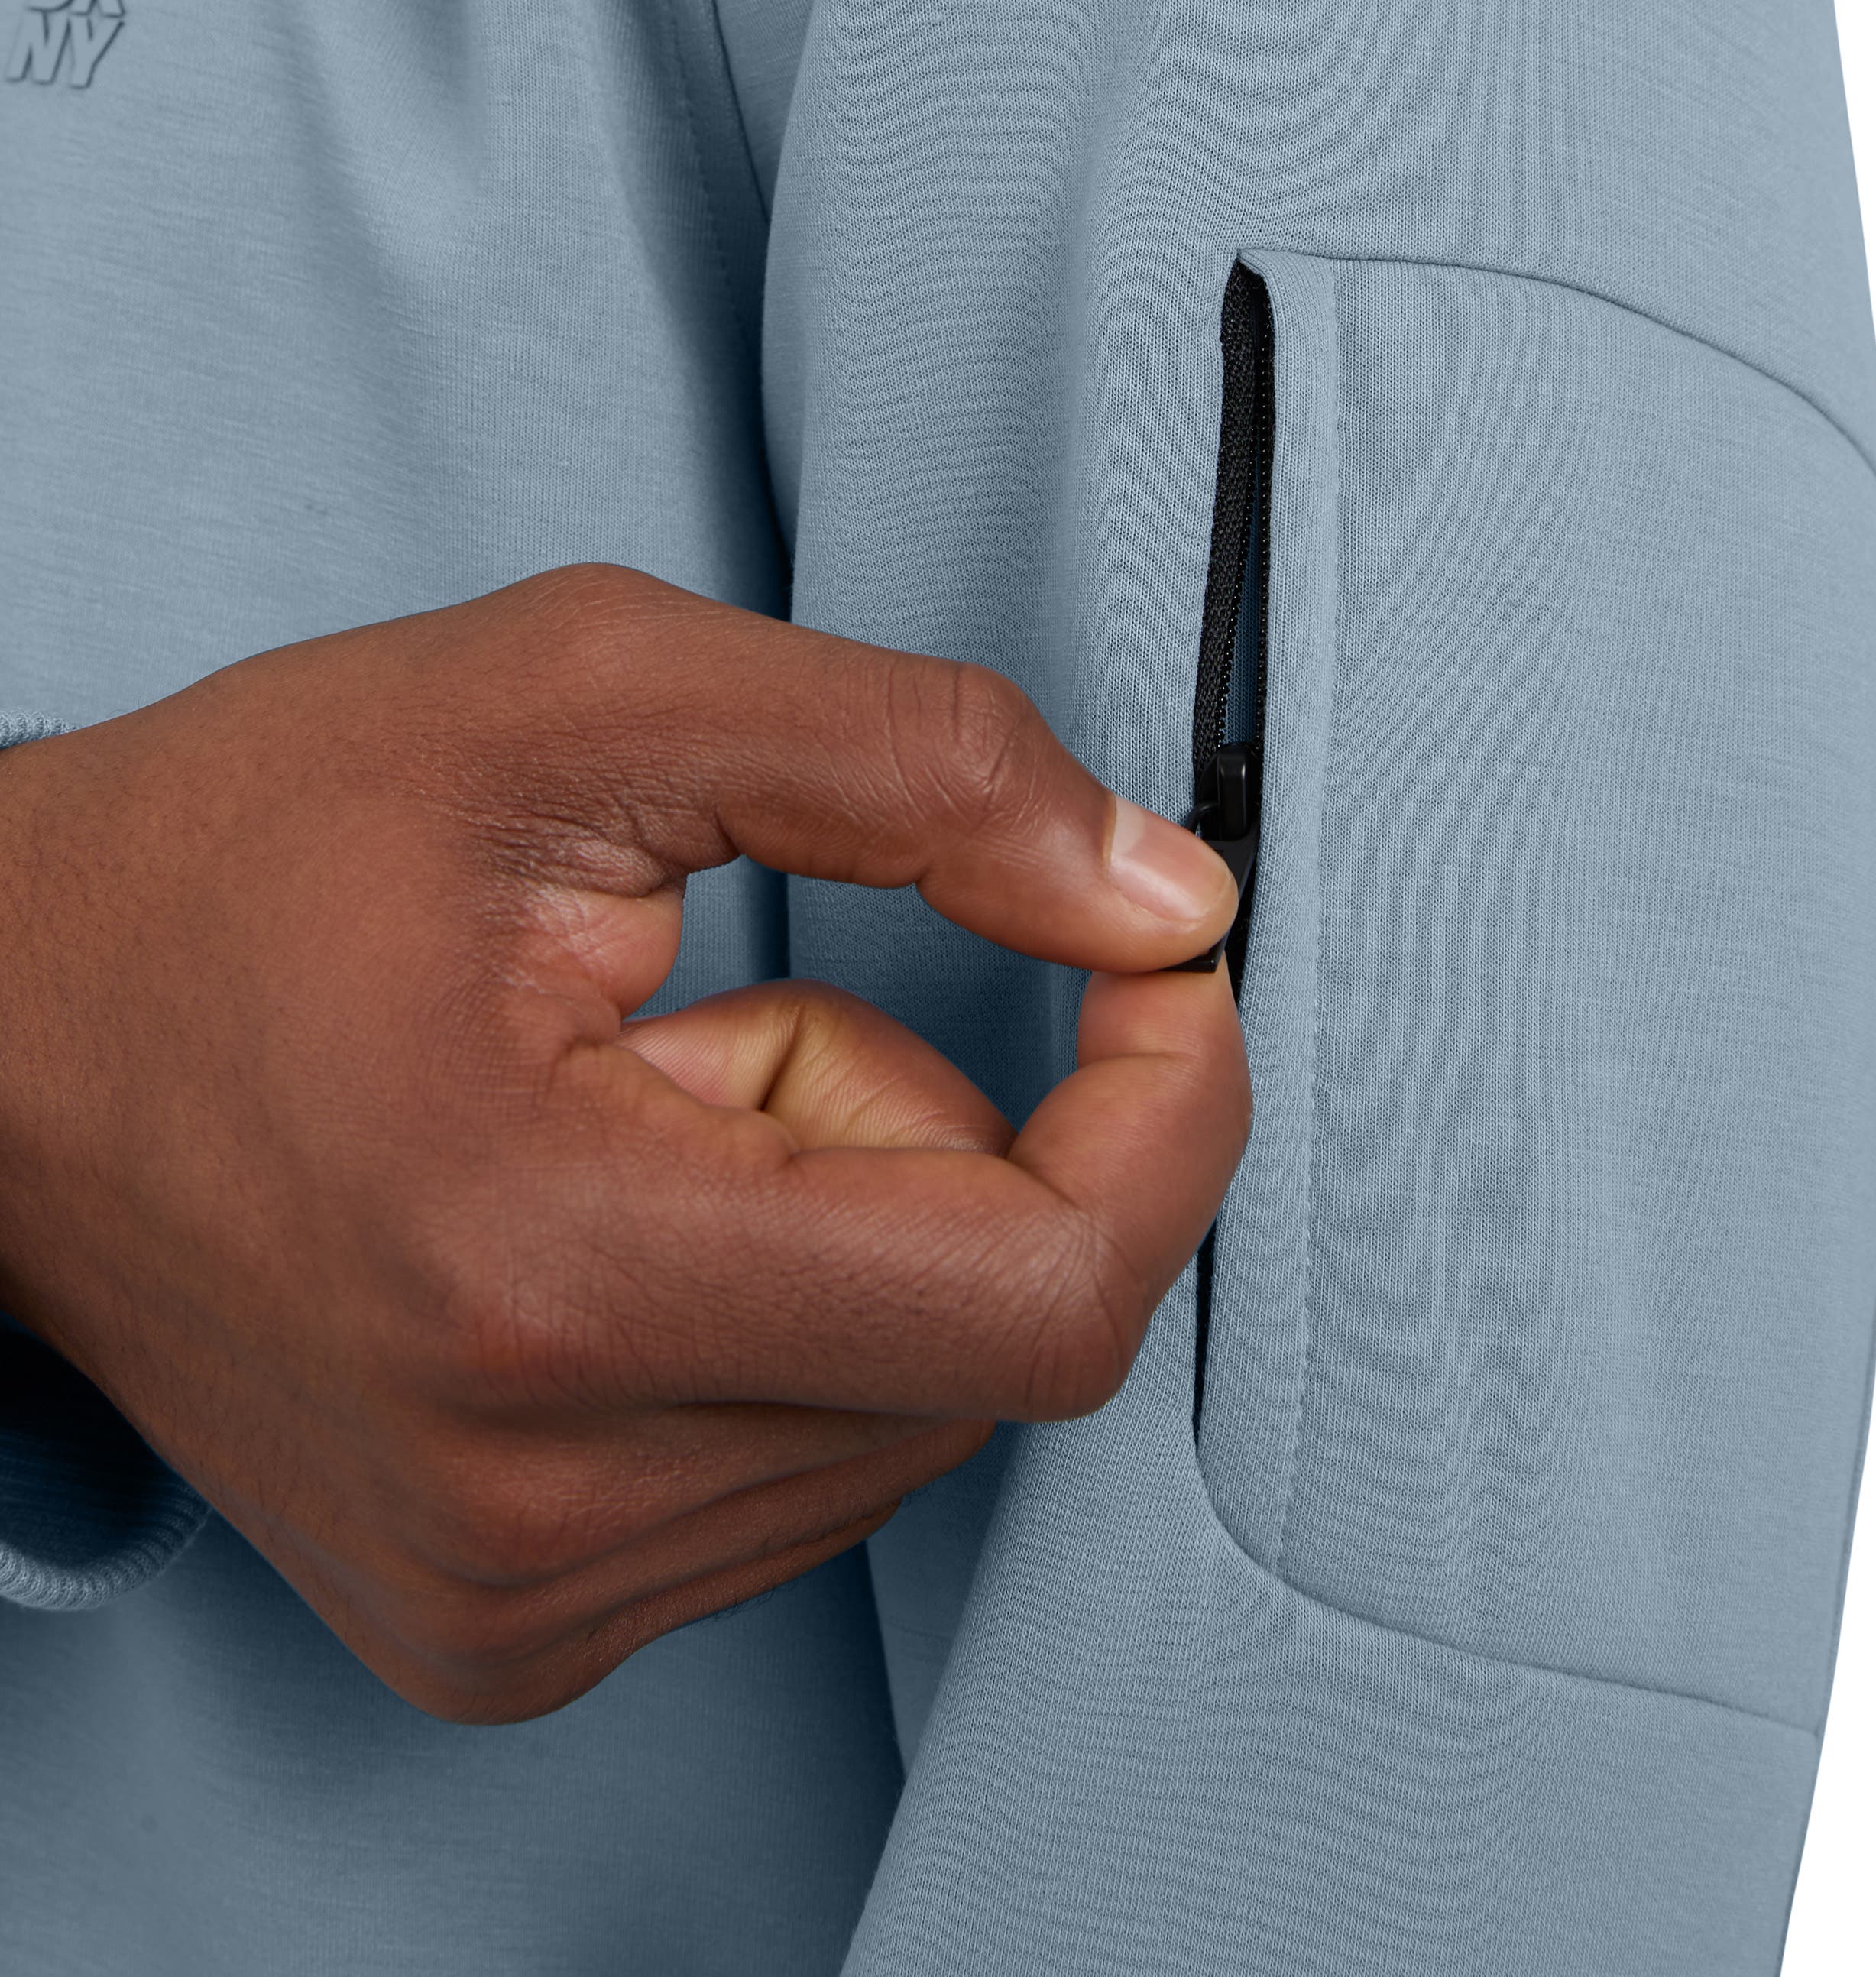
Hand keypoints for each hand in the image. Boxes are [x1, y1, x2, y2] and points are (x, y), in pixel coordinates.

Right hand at [0, 567, 1243, 1719]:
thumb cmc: (251, 848)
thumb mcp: (588, 693)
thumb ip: (922, 765)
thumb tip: (1173, 906)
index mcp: (547, 1275)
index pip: (1039, 1298)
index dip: (1165, 1119)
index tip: (1155, 971)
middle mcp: (530, 1507)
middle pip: (988, 1349)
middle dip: (941, 1132)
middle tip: (727, 1004)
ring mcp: (510, 1601)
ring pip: (909, 1416)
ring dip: (844, 1225)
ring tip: (619, 1111)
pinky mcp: (499, 1633)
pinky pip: (800, 1482)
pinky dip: (775, 1326)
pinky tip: (594, 1225)